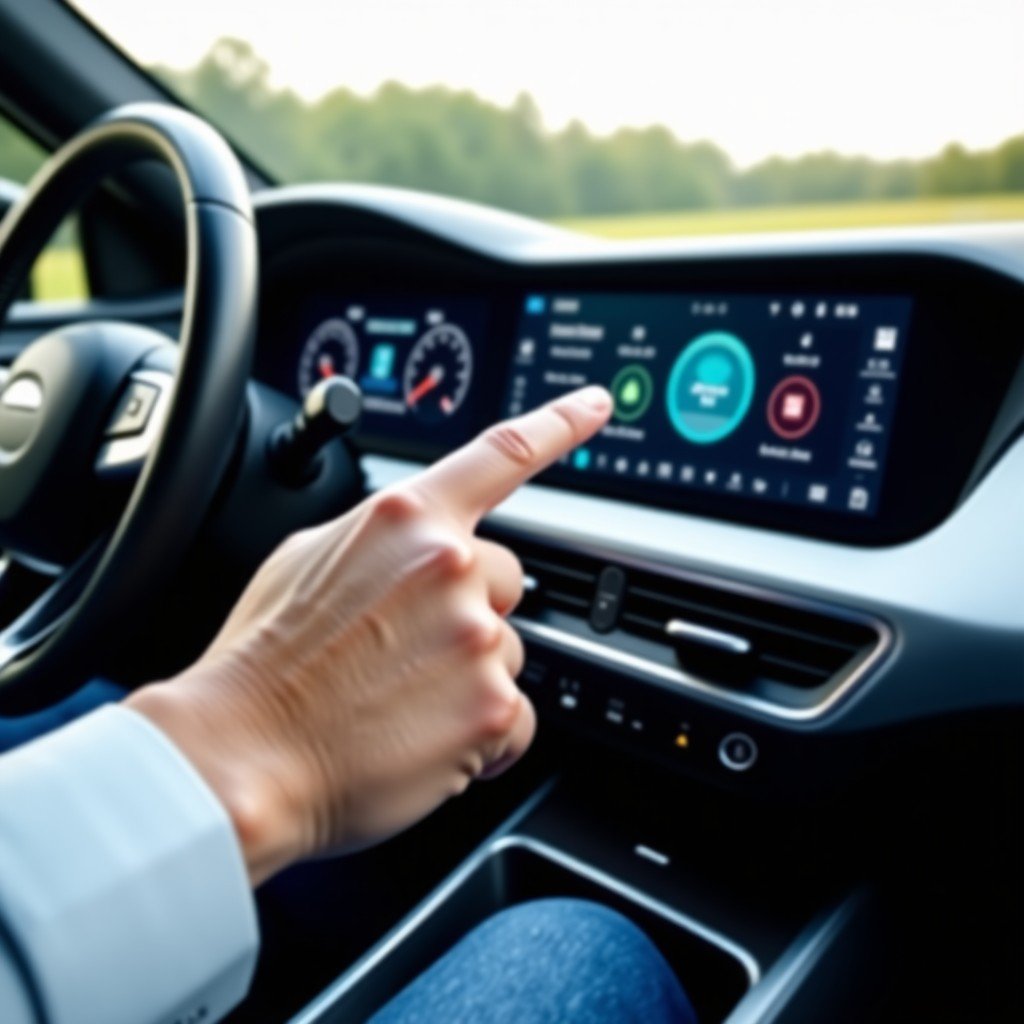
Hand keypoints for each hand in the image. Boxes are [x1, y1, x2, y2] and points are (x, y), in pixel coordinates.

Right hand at [128, 386, 611, 883]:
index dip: (560, 424)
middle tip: (408, 649)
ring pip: (509, 653)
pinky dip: (484, 736)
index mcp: (406, 518)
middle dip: (472, 611)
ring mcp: (475, 636)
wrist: (244, 754)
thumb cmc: (265, 661)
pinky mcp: (491, 707)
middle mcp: (450, 566)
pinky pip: (517, 721)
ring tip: (400, 701)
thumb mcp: (307, 558)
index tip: (597, 406)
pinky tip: (427, 740)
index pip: (501, 454)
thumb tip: (414, 541)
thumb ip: (381, 537)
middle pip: (508, 580)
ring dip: (471, 678)